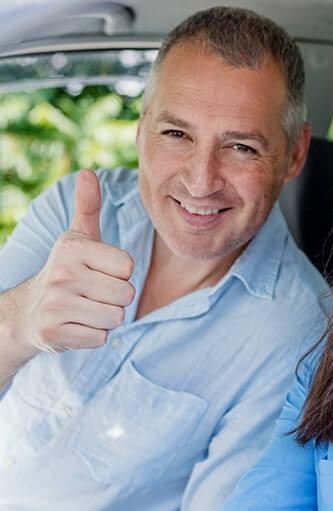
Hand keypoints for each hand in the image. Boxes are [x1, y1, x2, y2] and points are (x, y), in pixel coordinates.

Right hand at [17, 170, 135, 353]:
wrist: (27, 312)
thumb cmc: (67, 270)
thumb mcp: (78, 237)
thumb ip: (88, 207)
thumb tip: (87, 172)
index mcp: (73, 248)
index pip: (128, 267)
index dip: (120, 273)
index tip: (100, 271)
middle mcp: (62, 274)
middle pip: (125, 294)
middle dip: (115, 297)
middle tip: (92, 293)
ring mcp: (55, 304)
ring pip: (116, 318)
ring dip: (106, 317)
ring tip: (85, 308)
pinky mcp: (54, 333)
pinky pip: (101, 338)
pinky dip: (94, 335)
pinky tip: (76, 324)